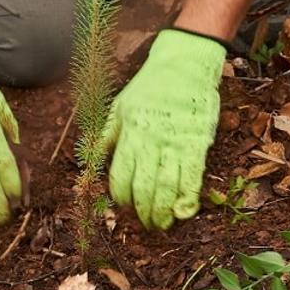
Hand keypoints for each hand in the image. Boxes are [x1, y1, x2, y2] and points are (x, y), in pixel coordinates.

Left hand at [101, 29, 225, 229]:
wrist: (185, 64)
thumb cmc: (150, 85)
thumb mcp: (120, 105)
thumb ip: (107, 134)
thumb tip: (91, 158)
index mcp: (129, 132)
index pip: (120, 175)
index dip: (120, 197)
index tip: (124, 206)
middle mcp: (151, 141)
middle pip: (144, 187)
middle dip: (142, 212)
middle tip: (145, 225)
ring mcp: (176, 143)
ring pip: (167, 187)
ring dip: (163, 212)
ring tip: (161, 225)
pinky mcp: (198, 143)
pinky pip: (193, 177)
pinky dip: (189, 198)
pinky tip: (184, 212)